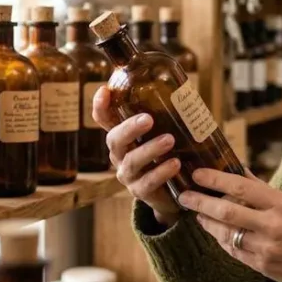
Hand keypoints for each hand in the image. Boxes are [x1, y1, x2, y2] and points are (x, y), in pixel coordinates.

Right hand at [92, 87, 180, 225]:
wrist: (174, 191)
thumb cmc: (167, 154)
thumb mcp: (163, 133)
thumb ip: (165, 116)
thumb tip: (182, 89)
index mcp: (123, 137)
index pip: (104, 120)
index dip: (100, 106)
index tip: (104, 90)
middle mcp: (119, 155)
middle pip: (114, 140)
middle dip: (130, 128)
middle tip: (148, 119)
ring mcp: (128, 175)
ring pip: (131, 161)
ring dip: (150, 149)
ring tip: (170, 140)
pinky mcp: (141, 192)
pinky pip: (148, 182)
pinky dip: (161, 172)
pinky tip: (175, 164)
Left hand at [180, 169, 281, 281]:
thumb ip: (262, 189)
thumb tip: (238, 170)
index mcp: (281, 204)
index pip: (241, 187)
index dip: (215, 180)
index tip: (198, 174)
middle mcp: (272, 224)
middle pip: (227, 211)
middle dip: (201, 202)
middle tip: (185, 196)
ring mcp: (265, 247)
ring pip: (226, 233)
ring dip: (207, 223)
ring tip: (198, 214)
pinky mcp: (261, 265)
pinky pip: (233, 250)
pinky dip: (221, 239)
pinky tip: (215, 232)